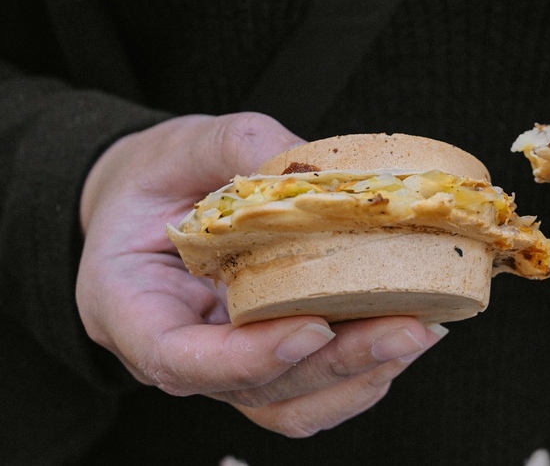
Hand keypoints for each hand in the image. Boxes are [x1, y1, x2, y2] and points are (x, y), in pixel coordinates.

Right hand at [77, 112, 446, 436]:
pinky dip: (360, 375)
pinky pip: (309, 391)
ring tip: (417, 333)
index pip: (180, 359)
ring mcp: (223, 365)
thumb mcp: (185, 144)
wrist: (150, 198)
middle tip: (407, 327)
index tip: (313, 329)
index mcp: (131, 306)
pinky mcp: (264, 359)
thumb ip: (242, 147)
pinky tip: (402, 336)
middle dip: (338, 364)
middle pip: (255, 389)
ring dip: (359, 378)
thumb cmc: (155, 177)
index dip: (249, 358)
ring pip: (289, 405)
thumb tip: (320, 165)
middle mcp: (176, 352)